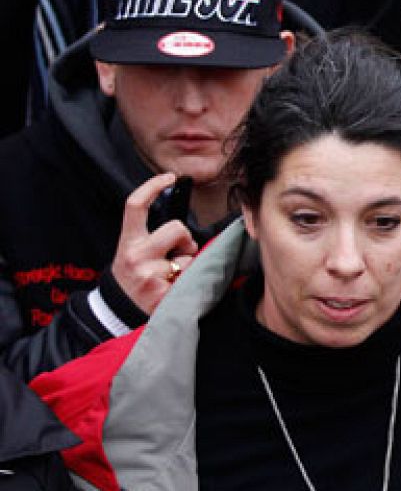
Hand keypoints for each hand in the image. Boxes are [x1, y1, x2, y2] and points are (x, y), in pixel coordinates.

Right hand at [110, 173, 198, 315]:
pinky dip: (188, 283)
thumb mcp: (132, 253)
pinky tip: (173, 290)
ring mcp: (150, 276)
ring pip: (189, 256)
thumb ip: (152, 237)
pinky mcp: (163, 294)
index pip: (135, 206)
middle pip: (178, 228)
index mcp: (128, 242)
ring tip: (172, 276)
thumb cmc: (133, 278)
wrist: (119, 314)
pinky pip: (192, 278)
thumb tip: (181, 225)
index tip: (169, 177)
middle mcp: (136, 256)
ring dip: (187, 264)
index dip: (152, 186)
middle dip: (185, 239)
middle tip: (177, 253)